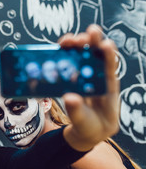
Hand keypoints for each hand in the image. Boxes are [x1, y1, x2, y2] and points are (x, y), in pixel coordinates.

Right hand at [59, 24, 119, 150]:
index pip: (110, 69)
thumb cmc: (91, 127)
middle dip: (91, 42)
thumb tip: (69, 97)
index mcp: (107, 89)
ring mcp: (85, 76)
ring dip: (75, 45)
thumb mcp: (84, 123)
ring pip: (82, 56)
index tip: (105, 44)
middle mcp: (98, 78)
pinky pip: (69, 63)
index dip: (109, 55)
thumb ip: (77, 111)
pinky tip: (58, 50)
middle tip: (82, 36)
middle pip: (96, 55)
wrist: (85, 132)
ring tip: (67, 40)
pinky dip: (63, 55)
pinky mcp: (73, 78)